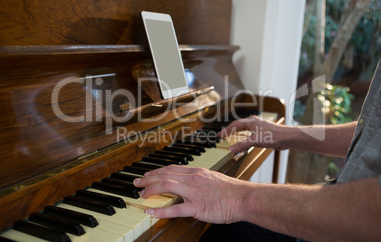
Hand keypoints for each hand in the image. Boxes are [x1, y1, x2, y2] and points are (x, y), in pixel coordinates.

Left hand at [133, 165, 247, 223]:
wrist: (244, 198)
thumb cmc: (231, 190)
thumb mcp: (212, 177)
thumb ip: (198, 178)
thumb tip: (187, 181)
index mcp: (196, 172)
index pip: (171, 169)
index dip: (156, 172)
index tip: (147, 175)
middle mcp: (193, 179)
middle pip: (165, 175)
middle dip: (148, 179)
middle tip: (137, 183)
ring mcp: (194, 193)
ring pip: (167, 186)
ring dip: (151, 190)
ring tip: (142, 194)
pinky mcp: (197, 207)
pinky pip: (175, 209)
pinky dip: (160, 210)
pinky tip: (150, 211)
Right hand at [218, 115, 287, 152]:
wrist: (287, 138)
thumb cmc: (274, 135)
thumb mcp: (255, 141)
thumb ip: (242, 145)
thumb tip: (231, 149)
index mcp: (250, 121)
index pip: (234, 125)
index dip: (226, 130)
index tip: (219, 135)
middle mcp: (254, 122)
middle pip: (238, 125)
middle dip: (230, 131)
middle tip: (223, 135)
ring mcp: (258, 127)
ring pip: (245, 129)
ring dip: (237, 133)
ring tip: (231, 137)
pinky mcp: (263, 133)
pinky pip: (250, 134)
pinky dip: (245, 137)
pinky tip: (245, 141)